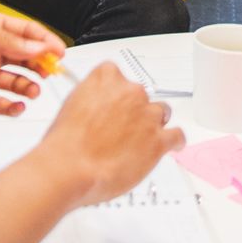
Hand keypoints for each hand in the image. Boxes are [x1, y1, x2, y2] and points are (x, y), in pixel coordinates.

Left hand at [0, 10, 64, 115]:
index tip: (59, 51)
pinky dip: (9, 107)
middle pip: (24, 58)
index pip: (25, 32)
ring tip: (33, 91)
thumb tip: (35, 45)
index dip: (44, 41)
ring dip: (28, 86)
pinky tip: (17, 107)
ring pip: (14, 82)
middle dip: (41, 64)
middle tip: (50, 72)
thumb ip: (3, 38)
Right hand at [41, 62, 183, 204]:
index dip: (116, 94)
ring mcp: (147, 115)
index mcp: (106, 77)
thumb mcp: (71, 106)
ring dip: (153, 124)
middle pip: (141, 96)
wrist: (68, 167)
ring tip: (143, 140)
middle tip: (122, 130)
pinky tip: (171, 145)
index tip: (114, 104)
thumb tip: (97, 110)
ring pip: (161, 112)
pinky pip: (177, 135)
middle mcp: (130, 91)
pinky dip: (175, 141)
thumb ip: (91, 100)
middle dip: (134, 111)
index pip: (118, 75)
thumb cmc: (65, 143)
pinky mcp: (158, 140)